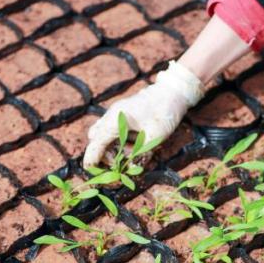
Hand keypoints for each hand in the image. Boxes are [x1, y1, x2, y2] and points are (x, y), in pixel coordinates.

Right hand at [83, 61, 202, 167]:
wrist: (173, 92)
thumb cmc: (164, 112)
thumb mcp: (155, 137)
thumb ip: (141, 154)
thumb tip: (132, 169)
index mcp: (116, 119)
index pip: (97, 142)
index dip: (92, 157)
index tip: (91, 169)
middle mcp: (112, 115)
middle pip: (97, 140)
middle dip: (107, 154)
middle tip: (123, 163)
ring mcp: (117, 114)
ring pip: (105, 135)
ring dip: (116, 148)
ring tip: (136, 151)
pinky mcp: (123, 115)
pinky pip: (114, 131)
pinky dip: (121, 141)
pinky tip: (137, 143)